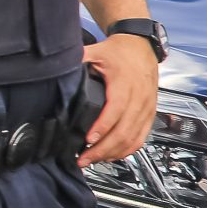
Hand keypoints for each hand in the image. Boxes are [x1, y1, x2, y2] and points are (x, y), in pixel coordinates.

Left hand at [80, 32, 159, 165]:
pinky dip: (127, 150)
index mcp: (125, 83)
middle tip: (84, 158)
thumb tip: (57, 66)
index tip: (87, 140)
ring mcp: (146, 108)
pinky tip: (112, 155)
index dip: (102, 127)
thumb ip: (78, 59)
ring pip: (133, 138)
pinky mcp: (149, 114)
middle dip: (103, 149)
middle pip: (124, 131)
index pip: (115, 110)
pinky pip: (141, 138)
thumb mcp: (97, 51)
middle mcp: (139, 98)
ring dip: (113, 153)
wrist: (143, 47)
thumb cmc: (121, 51)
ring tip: (93, 160)